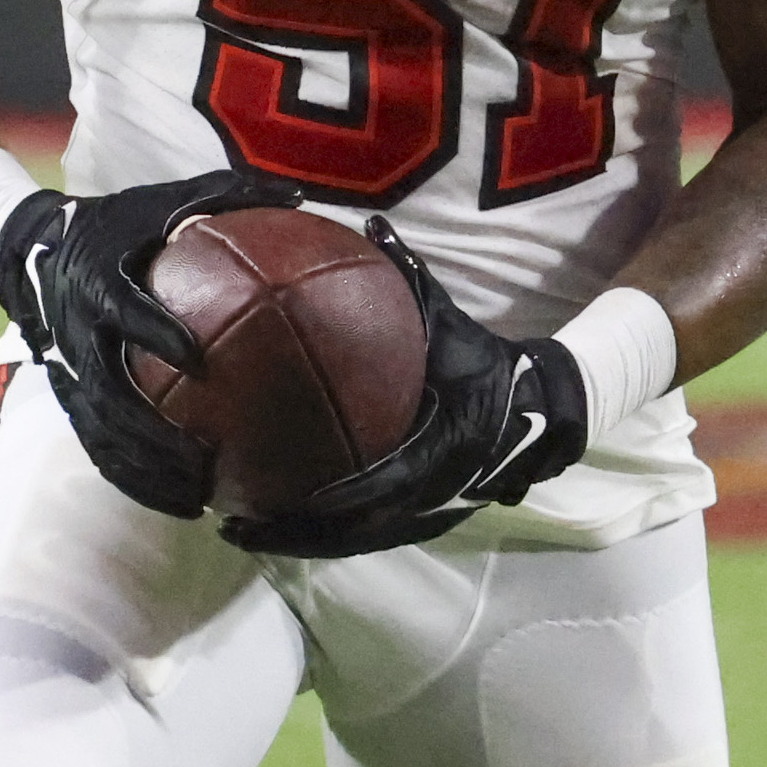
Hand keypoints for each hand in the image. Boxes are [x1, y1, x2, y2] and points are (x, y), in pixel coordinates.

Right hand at [0, 168, 304, 518]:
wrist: (34, 248)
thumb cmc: (115, 224)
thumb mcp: (158, 202)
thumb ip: (222, 197)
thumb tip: (301, 197)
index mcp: (99, 281)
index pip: (126, 310)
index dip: (153, 330)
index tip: (194, 354)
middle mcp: (81, 334)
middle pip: (110, 395)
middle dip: (153, 435)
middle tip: (205, 462)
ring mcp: (72, 371)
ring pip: (104, 433)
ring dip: (146, 470)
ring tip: (197, 500)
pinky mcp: (72, 395)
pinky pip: (101, 446)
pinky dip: (136, 477)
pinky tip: (180, 502)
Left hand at [222, 220, 585, 558]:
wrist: (537, 407)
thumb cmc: (484, 362)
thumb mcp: (451, 323)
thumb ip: (411, 279)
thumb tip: (374, 224)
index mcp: (439, 449)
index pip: (381, 484)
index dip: (332, 496)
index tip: (282, 493)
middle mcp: (430, 493)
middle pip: (352, 533)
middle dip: (292, 535)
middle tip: (230, 526)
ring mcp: (425, 512)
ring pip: (353, 541)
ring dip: (297, 542)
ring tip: (240, 532)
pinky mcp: (418, 518)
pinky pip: (362, 534)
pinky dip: (320, 534)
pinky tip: (277, 524)